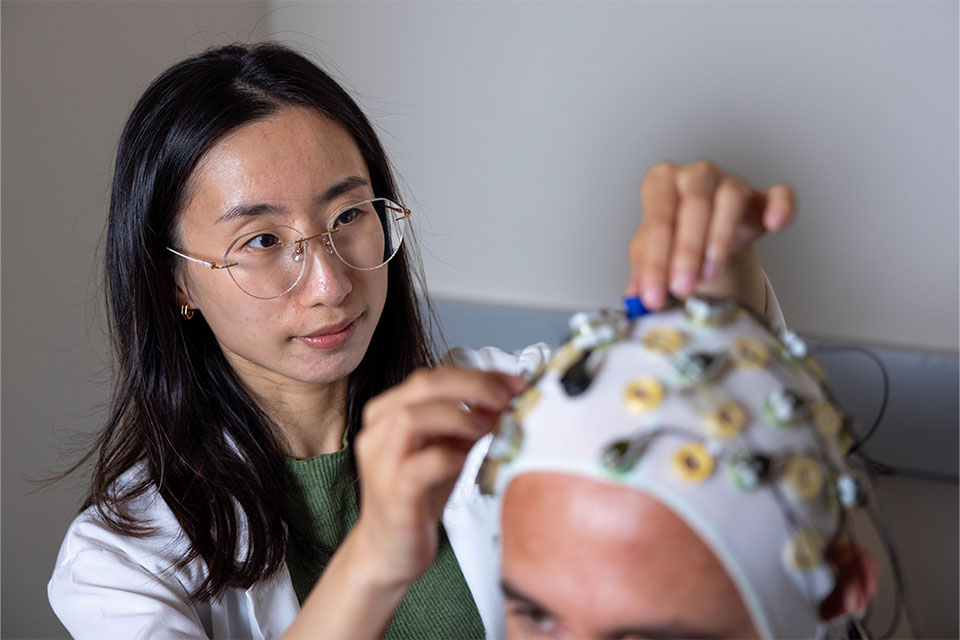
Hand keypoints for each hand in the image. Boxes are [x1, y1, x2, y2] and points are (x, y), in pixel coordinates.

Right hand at [351, 367, 524, 587]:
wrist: (389, 549)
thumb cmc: (419, 496)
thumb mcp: (448, 449)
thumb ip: (470, 423)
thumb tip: (509, 399)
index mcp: (389, 411)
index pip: (433, 376)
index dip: (477, 375)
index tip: (515, 382)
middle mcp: (378, 430)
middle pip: (422, 386)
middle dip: (472, 386)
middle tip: (507, 397)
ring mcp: (381, 460)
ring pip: (411, 418)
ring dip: (457, 417)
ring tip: (487, 427)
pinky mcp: (392, 492)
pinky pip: (417, 465)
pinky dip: (446, 457)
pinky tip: (465, 461)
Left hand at [626, 160, 795, 309]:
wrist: (705, 233)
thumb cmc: (674, 236)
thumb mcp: (651, 251)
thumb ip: (644, 270)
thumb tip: (635, 296)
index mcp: (661, 182)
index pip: (658, 219)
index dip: (655, 261)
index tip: (652, 295)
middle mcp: (695, 175)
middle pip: (693, 205)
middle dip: (686, 252)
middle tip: (681, 289)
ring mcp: (731, 181)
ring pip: (730, 200)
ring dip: (719, 240)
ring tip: (708, 274)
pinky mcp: (762, 196)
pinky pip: (779, 195)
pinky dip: (781, 206)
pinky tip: (774, 223)